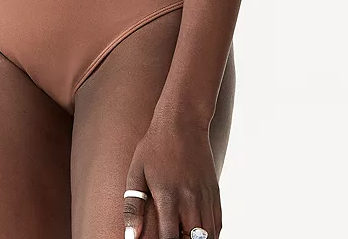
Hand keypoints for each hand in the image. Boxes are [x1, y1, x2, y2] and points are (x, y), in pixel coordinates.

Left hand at [123, 110, 221, 238]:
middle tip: (171, 236)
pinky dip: (209, 234)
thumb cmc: (155, 145)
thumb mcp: (136, 172)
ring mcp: (205, 196)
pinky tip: (197, 234)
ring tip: (183, 235)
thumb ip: (133, 206)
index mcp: (168, 197)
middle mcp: (190, 200)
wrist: (183, 120)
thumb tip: (130, 236)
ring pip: (209, 236)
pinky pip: (217, 223)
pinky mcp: (214, 191)